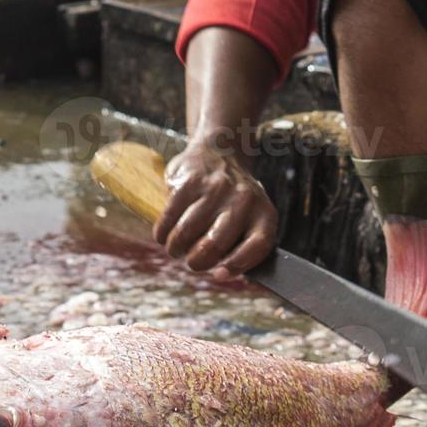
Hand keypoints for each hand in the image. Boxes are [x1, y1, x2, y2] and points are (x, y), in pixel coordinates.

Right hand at [152, 140, 278, 277]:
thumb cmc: (234, 200)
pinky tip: (162, 236)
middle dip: (197, 261)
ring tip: (175, 249)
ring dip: (176, 248)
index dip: (237, 265)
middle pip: (216, 244)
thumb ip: (244, 246)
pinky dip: (162, 232)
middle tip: (191, 262)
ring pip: (187, 233)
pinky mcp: (189, 181)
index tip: (218, 274)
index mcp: (263, 213)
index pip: (257, 246)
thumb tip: (222, 275)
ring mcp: (215, 189)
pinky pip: (170, 216)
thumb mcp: (251, 216)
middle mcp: (243, 200)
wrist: (219, 151)